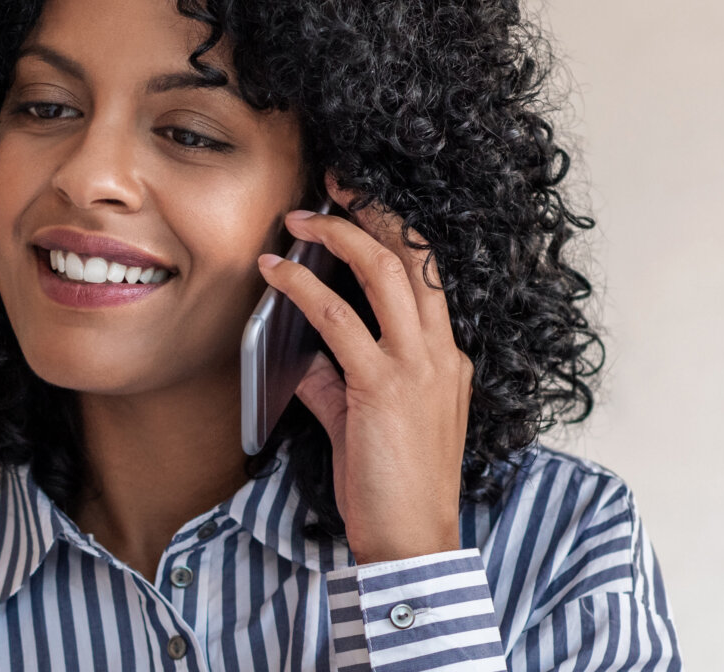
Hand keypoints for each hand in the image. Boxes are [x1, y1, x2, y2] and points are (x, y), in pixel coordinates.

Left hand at [254, 185, 472, 563]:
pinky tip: (277, 273)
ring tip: (298, 218)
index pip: (428, 275)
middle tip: (335, 182)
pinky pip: (338, 319)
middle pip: (415, 256)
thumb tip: (303, 355)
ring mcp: (417, 367)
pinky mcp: (381, 387)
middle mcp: (440, 353)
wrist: (414, 541)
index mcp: (446, 359)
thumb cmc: (395, 488)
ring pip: (385, 272)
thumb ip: (338, 381)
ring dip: (338, 234)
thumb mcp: (367, 422)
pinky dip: (303, 287)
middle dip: (375, 209)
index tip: (361, 203)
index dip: (396, 231)